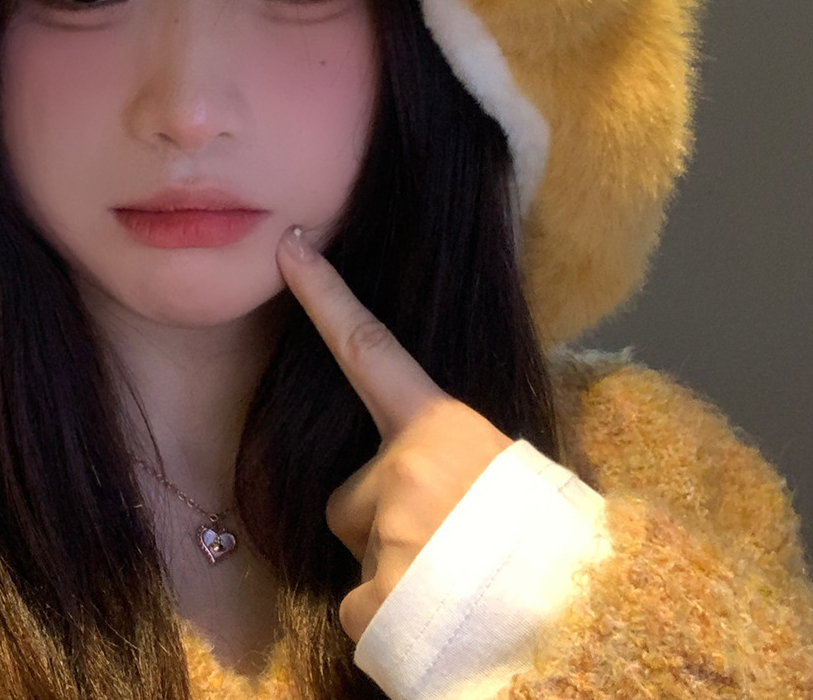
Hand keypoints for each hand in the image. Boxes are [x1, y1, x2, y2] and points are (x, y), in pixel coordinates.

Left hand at [276, 227, 512, 641]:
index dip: (325, 296)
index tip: (289, 249)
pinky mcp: (379, 598)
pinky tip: (436, 625)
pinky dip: (389, 624)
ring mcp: (388, 533)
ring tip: (451, 590)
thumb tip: (435, 472)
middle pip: (347, 497)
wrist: (585, 621)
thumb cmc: (553, 544)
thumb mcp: (510, 473)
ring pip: (360, 555)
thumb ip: (452, 459)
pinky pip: (361, 612)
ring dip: (391, 575)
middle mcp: (403, 471)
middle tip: (440, 551)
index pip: (369, 347)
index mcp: (442, 427)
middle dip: (379, 525)